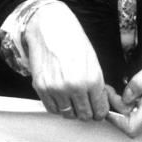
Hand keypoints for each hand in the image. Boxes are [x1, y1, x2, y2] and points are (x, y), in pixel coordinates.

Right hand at [25, 3, 109, 120]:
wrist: (48, 26)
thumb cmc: (71, 39)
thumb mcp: (92, 60)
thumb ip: (96, 84)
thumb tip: (99, 100)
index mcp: (91, 78)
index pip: (100, 110)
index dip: (100, 112)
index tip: (99, 110)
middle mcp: (74, 86)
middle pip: (84, 115)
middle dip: (88, 112)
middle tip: (86, 105)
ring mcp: (56, 88)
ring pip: (67, 114)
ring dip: (72, 110)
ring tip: (73, 99)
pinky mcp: (41, 87)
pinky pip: (52, 109)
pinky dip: (58, 107)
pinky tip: (61, 97)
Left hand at [111, 44, 141, 137]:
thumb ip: (138, 83)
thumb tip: (125, 97)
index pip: (130, 127)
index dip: (115, 118)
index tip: (109, 102)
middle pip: (132, 122)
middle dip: (119, 108)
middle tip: (112, 90)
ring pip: (139, 119)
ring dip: (128, 107)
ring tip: (124, 90)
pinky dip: (138, 107)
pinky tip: (137, 94)